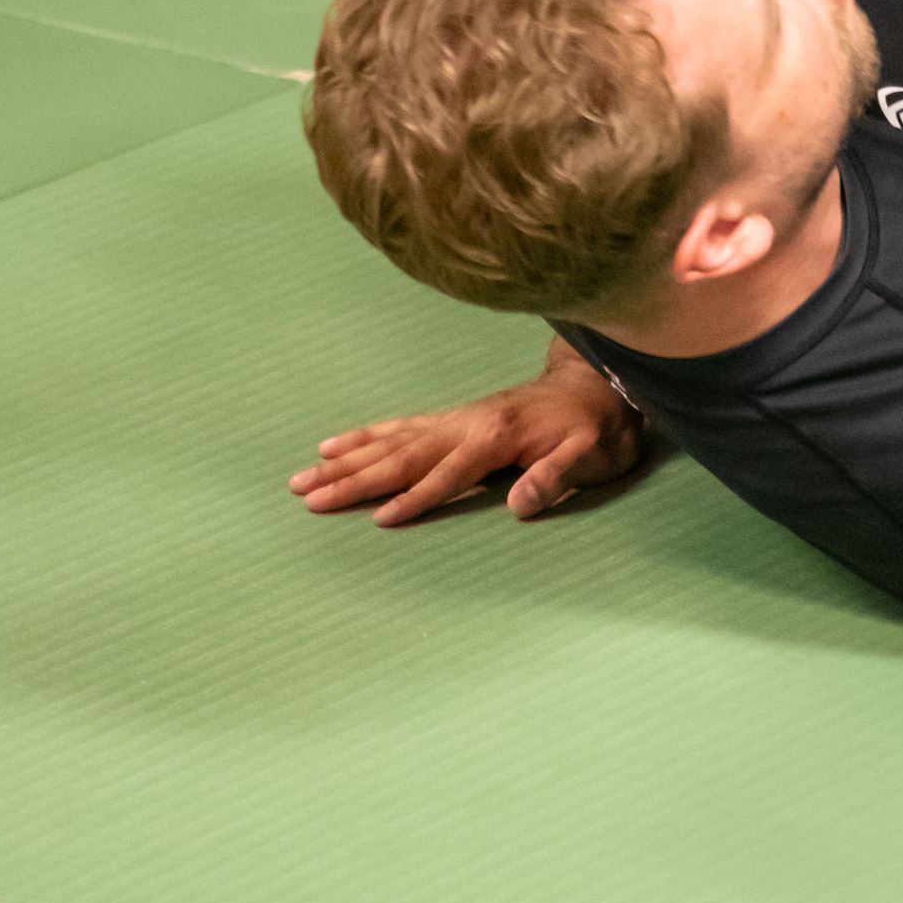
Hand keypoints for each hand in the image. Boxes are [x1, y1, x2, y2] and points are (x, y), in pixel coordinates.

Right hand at [288, 367, 643, 527]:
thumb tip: (520, 505)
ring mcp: (455, 419)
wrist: (599, 384)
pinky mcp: (452, 418)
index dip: (417, 497)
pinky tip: (335, 444)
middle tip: (309, 496)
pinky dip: (365, 435)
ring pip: (391, 441)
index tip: (379, 518)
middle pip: (403, 456)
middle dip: (355, 479)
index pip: (448, 474)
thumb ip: (556, 478)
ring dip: (346, 459)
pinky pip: (399, 427)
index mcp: (496, 438)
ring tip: (303, 475)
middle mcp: (466, 425)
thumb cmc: (597, 429)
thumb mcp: (591, 456)